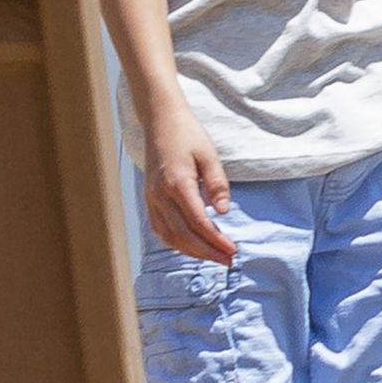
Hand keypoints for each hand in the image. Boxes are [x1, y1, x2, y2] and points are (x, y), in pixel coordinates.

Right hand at [140, 109, 237, 262]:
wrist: (160, 121)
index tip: (232, 250)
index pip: (197, 222)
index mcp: (177, 183)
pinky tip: (192, 246)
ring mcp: (151, 199)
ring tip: (213, 257)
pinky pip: (160, 229)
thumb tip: (223, 211)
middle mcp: (160, 195)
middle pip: (182, 235)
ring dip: (191, 251)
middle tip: (227, 260)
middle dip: (206, 252)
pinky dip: (176, 242)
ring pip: (168, 236)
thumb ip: (217, 183)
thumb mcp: (209, 154)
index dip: (215, 240)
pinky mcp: (149, 200)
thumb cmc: (187, 135)